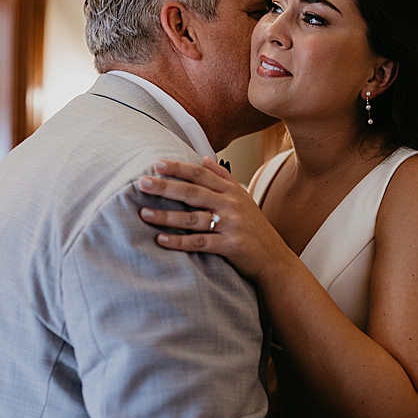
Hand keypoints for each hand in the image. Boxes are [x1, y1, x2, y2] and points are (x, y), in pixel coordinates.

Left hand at [135, 157, 294, 279]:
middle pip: (194, 193)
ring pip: (194, 218)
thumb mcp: (244, 198)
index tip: (157, 164)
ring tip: (144, 213)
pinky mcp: (230, 246)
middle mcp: (232, 206)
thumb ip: (224, 178)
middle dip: (166, 187)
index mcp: (232, 192)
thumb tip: (204, 159)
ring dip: (167, 216)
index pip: (202, 175)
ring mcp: (231, 225)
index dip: (179, 168)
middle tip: (142, 183)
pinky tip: (161, 239)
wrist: (274, 259)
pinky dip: (180, 241)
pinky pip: (200, 242)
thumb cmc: (255, 228)